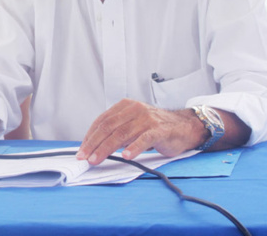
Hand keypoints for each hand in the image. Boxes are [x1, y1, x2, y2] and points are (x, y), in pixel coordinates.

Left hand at [77, 99, 205, 164]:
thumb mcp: (132, 125)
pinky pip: (144, 139)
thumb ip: (117, 131)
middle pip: (108, 127)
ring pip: (122, 134)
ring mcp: (147, 119)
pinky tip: (126, 156)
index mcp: (124, 106)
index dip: (90, 136)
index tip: (82, 150)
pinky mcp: (159, 130)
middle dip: (94, 143)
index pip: (102, 121)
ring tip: (97, 159)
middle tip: (85, 157)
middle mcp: (134, 109)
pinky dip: (134, 148)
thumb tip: (95, 146)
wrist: (184, 126)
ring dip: (107, 148)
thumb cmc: (155, 128)